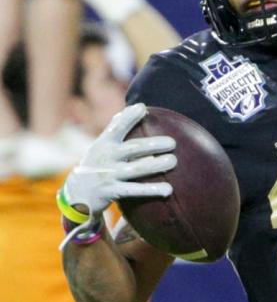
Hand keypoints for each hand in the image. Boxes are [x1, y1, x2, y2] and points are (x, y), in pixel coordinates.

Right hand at [63, 104, 174, 236]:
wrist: (78, 195)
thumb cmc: (96, 165)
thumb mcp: (101, 146)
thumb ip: (117, 128)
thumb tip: (136, 107)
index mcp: (104, 143)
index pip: (116, 127)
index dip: (128, 117)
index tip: (142, 108)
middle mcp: (106, 157)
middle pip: (133, 148)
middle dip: (152, 144)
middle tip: (172, 143)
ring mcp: (108, 174)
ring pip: (136, 169)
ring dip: (155, 165)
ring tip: (173, 161)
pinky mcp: (111, 192)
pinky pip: (134, 190)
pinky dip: (151, 190)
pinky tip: (168, 189)